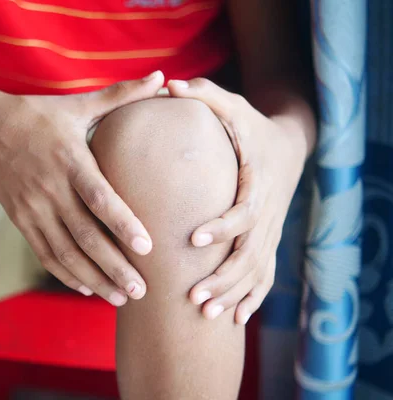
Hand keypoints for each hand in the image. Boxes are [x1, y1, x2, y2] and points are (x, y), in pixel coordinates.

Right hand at [0, 72, 164, 305]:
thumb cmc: (38, 115)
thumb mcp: (78, 104)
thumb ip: (120, 96)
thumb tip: (161, 77)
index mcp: (69, 160)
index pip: (99, 197)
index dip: (123, 223)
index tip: (148, 247)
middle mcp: (50, 189)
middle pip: (85, 236)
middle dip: (115, 267)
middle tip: (143, 290)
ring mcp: (32, 209)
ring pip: (65, 253)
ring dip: (94, 279)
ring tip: (122, 298)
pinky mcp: (21, 221)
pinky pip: (44, 254)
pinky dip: (66, 274)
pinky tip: (87, 289)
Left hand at [167, 78, 306, 323]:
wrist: (287, 144)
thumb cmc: (250, 126)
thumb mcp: (233, 105)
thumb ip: (204, 95)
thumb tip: (168, 85)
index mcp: (256, 182)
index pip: (244, 211)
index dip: (222, 226)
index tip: (194, 239)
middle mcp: (267, 212)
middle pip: (250, 252)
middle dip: (223, 277)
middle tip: (194, 297)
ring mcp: (270, 230)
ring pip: (257, 270)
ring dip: (234, 294)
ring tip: (206, 314)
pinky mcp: (268, 240)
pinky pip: (266, 275)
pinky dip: (253, 298)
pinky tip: (234, 319)